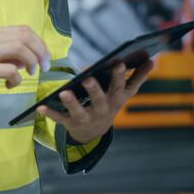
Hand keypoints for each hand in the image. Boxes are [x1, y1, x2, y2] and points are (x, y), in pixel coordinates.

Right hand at [0, 25, 50, 104]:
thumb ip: (4, 54)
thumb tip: (25, 59)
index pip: (23, 30)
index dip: (39, 43)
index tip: (44, 57)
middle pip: (24, 36)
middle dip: (40, 52)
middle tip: (43, 67)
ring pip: (19, 48)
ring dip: (31, 62)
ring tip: (29, 73)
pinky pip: (8, 70)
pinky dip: (16, 78)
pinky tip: (10, 85)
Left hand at [36, 60, 154, 143]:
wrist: (94, 133)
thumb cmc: (110, 103)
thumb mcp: (125, 93)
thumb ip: (138, 77)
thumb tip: (152, 61)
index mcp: (116, 98)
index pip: (121, 86)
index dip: (120, 75)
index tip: (119, 62)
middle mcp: (103, 109)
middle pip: (100, 99)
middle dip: (95, 89)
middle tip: (89, 78)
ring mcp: (87, 117)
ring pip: (79, 111)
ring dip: (72, 103)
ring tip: (64, 93)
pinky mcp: (71, 123)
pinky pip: (60, 118)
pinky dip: (50, 113)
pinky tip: (41, 106)